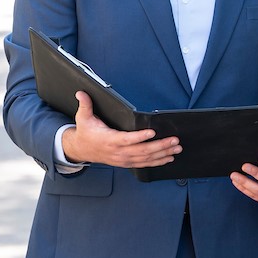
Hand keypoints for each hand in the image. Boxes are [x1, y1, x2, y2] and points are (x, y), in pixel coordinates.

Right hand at [60, 91, 181, 167]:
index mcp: (109, 140)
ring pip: (146, 159)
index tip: (152, 132)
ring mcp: (123, 159)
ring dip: (162, 154)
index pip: (126, 139)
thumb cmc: (86, 133)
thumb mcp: (83, 117)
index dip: (140, 137)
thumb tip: (81, 93)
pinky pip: (144, 164)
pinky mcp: (127, 162)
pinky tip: (168, 158)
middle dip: (160, 146)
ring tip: (176, 148)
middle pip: (142, 151)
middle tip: (173, 140)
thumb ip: (85, 104)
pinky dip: (158, 162)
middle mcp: (118, 152)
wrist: (82, 149)